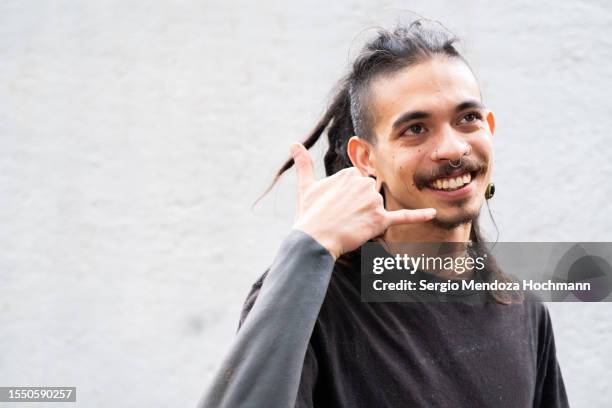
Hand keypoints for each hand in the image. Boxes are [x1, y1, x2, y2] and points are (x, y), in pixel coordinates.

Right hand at [290, 143, 435, 259]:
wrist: (314, 240)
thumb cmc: (309, 215)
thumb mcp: (305, 187)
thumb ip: (303, 164)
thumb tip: (293, 144)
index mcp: (350, 173)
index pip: (359, 185)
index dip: (349, 199)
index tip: (337, 207)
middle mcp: (363, 183)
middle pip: (371, 195)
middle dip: (360, 207)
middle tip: (342, 218)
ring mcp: (372, 202)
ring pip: (378, 208)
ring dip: (368, 218)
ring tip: (349, 225)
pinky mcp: (380, 220)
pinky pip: (403, 216)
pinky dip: (419, 215)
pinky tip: (433, 213)